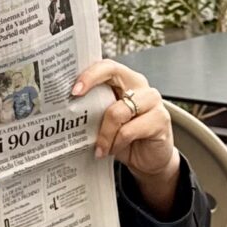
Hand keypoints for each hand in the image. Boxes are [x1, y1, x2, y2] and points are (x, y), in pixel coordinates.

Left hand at [71, 59, 179, 208]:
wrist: (150, 160)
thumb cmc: (126, 139)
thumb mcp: (107, 123)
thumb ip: (95, 111)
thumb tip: (66, 111)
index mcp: (126, 82)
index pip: (107, 67)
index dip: (89, 74)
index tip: (73, 89)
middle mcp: (140, 87)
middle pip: (113, 72)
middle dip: (90, 81)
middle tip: (74, 97)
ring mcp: (153, 102)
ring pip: (117, 111)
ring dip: (104, 133)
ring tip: (99, 148)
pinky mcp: (160, 120)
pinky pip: (128, 131)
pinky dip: (116, 143)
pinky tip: (112, 150)